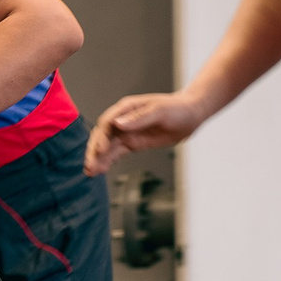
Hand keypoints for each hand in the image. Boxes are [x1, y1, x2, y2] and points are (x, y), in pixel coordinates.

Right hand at [85, 91, 207, 173]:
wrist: (191, 115)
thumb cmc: (177, 108)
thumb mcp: (159, 111)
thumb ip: (138, 118)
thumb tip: (118, 124)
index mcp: (126, 108)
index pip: (107, 123)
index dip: (101, 137)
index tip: (101, 150)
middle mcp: (123, 120)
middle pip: (102, 136)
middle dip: (94, 151)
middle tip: (89, 166)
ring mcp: (127, 133)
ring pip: (107, 147)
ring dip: (98, 159)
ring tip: (90, 172)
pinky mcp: (133, 143)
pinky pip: (117, 153)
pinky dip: (108, 161)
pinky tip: (101, 170)